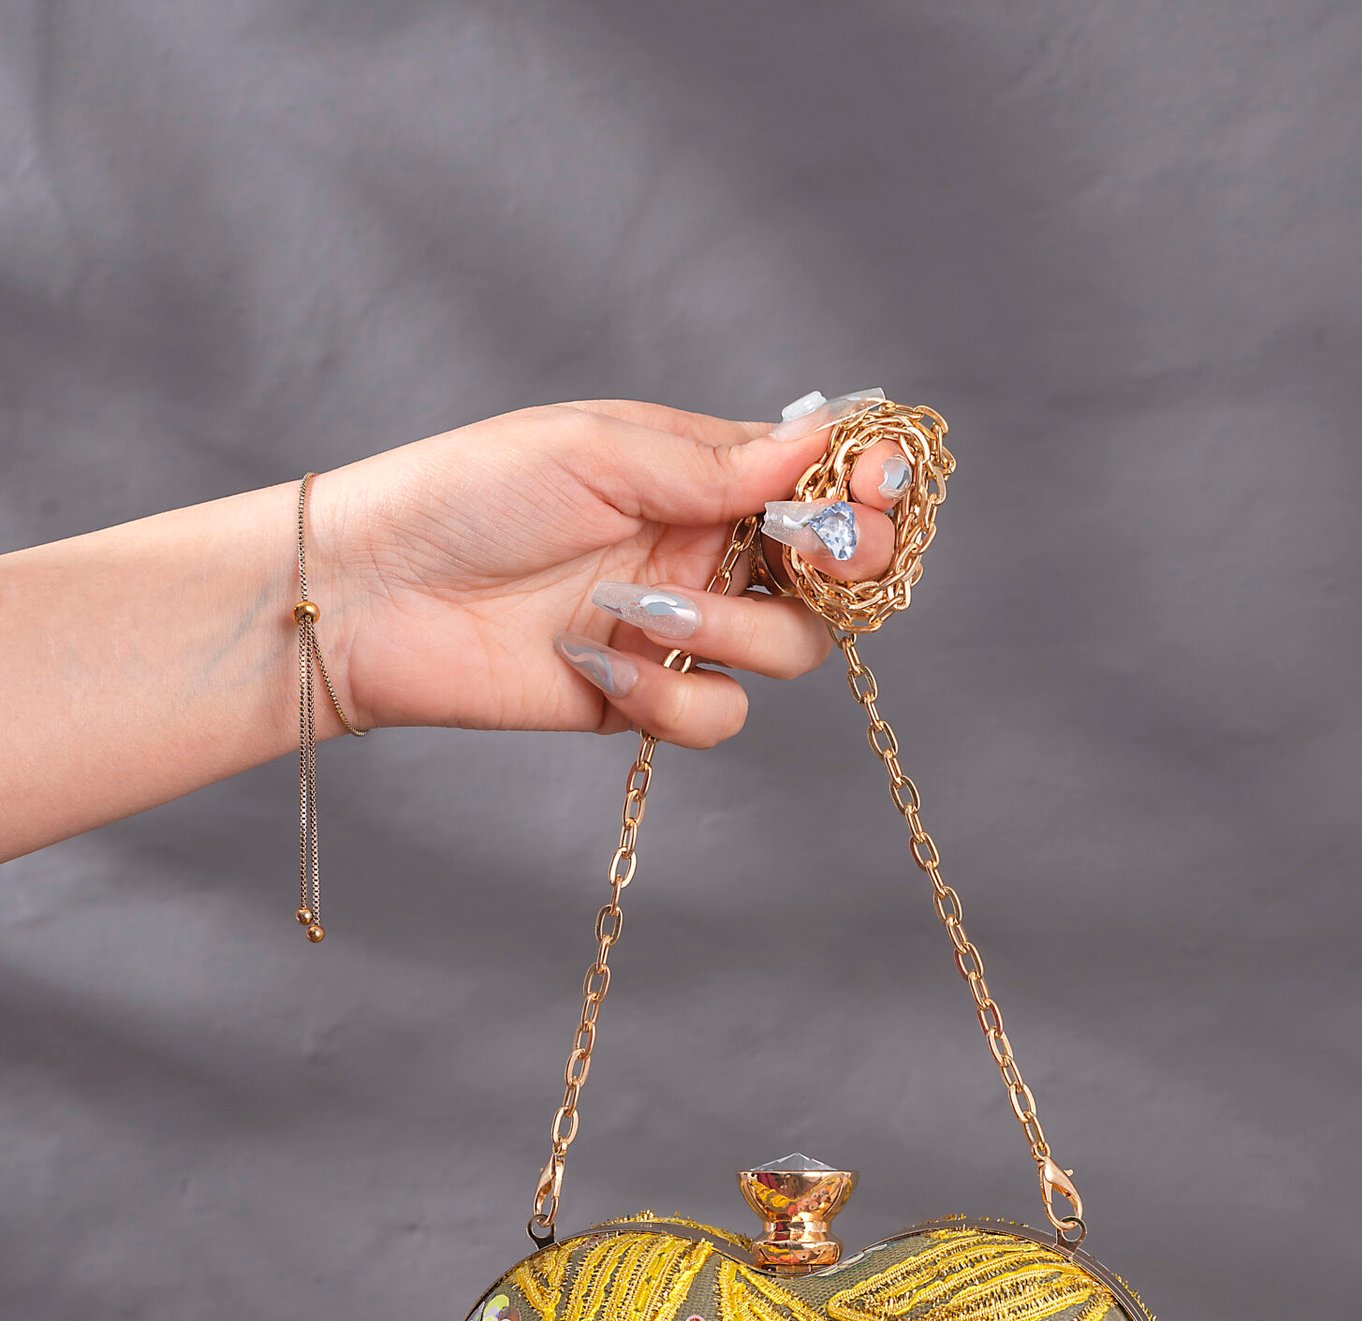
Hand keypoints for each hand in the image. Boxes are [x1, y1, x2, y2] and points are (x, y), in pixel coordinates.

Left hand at [318, 393, 914, 749]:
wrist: (373, 596)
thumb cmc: (465, 495)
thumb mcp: (594, 452)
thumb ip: (713, 462)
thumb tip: (821, 442)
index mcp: (699, 473)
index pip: (820, 479)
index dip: (865, 485)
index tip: (868, 489)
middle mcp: (704, 548)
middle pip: (834, 574)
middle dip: (844, 567)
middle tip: (810, 558)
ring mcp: (679, 628)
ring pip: (789, 651)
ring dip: (736, 630)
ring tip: (640, 607)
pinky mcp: (642, 700)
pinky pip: (716, 716)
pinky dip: (670, 698)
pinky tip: (596, 665)